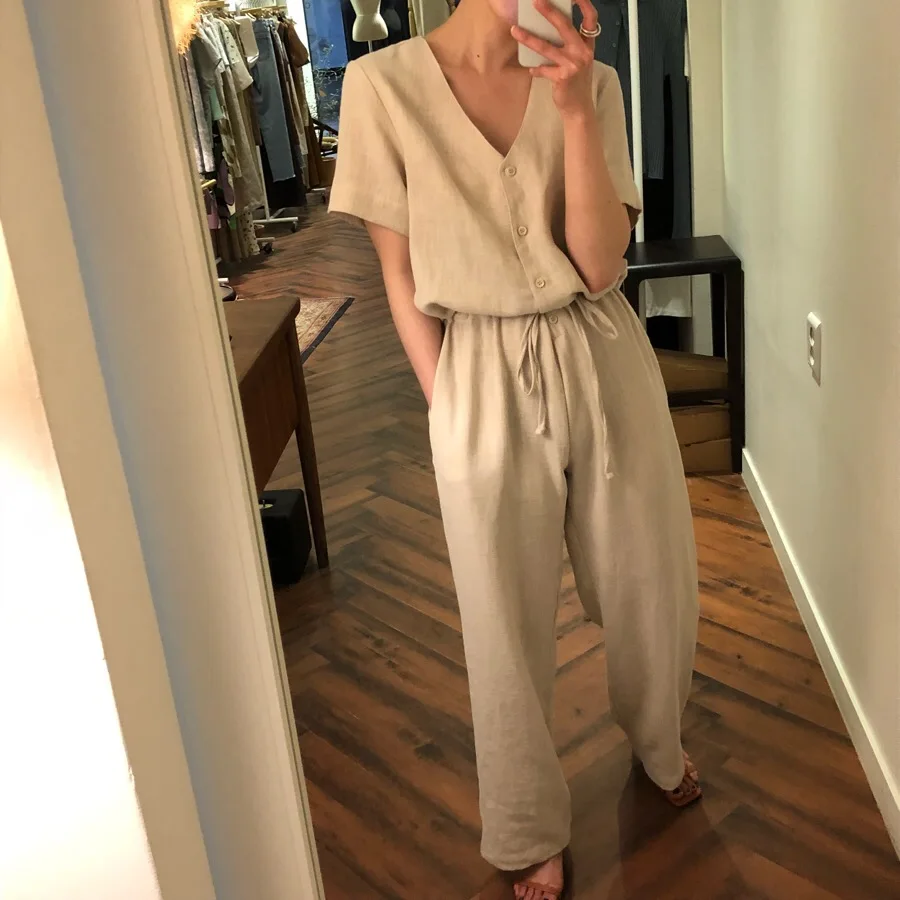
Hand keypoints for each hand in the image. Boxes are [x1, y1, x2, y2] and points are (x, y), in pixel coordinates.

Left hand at [511, 0, 597, 119]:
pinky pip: (543, 69)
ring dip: (528, 38)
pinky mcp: (563, 77)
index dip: (584, 4)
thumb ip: (569, 45)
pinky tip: (531, 70)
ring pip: (546, 47)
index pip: (590, 19)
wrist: (579, 108)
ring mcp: (573, 64)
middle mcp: (583, 52)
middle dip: (549, 12)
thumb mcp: (578, 61)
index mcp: (588, 45)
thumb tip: (547, 30)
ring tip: (515, 30)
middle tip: (536, 2)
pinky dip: (536, 70)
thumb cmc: (576, 83)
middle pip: (565, 26)